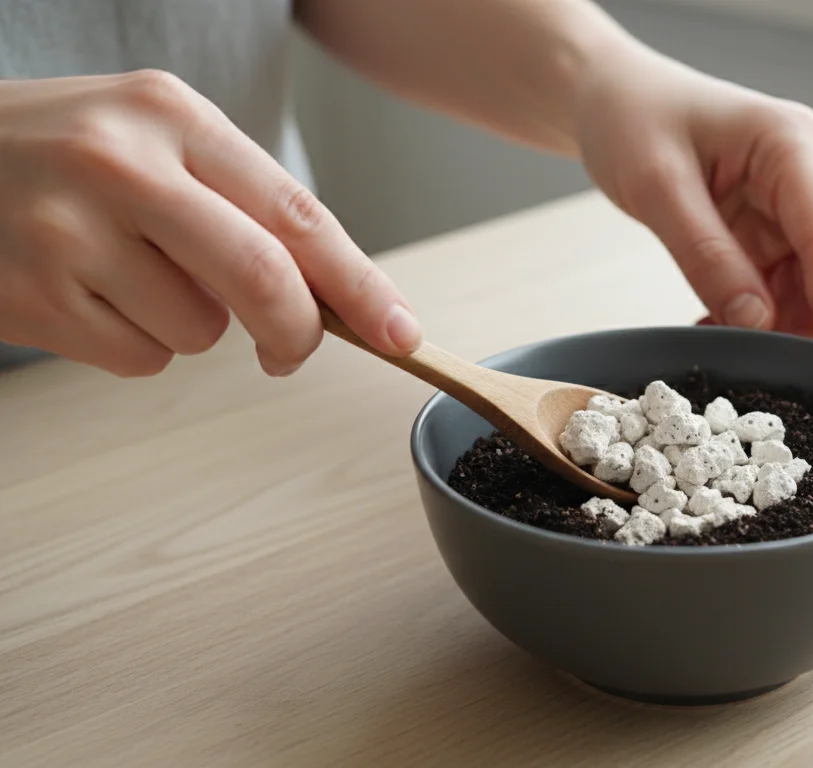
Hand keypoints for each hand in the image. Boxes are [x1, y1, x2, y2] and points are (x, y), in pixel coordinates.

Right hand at [0, 70, 419, 377]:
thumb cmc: (62, 154)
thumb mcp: (152, 138)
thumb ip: (239, 202)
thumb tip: (334, 297)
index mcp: (171, 114)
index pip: (296, 212)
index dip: (360, 283)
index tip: (400, 331)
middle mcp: (121, 164)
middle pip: (262, 277)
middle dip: (295, 331)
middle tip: (289, 352)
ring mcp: (68, 231)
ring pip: (200, 330)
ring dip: (194, 328)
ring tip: (129, 276)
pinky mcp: (32, 295)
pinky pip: (141, 360)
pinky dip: (136, 346)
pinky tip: (90, 298)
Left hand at [574, 46, 812, 345]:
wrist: (614, 98)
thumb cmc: (633, 119)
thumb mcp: (657, 187)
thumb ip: (706, 255)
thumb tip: (756, 322)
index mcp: (792, 144)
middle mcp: (810, 172)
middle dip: (809, 318)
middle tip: (756, 362)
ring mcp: (796, 202)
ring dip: (780, 322)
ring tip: (720, 338)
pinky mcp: (775, 227)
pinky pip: (785, 286)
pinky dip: (759, 314)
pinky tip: (716, 322)